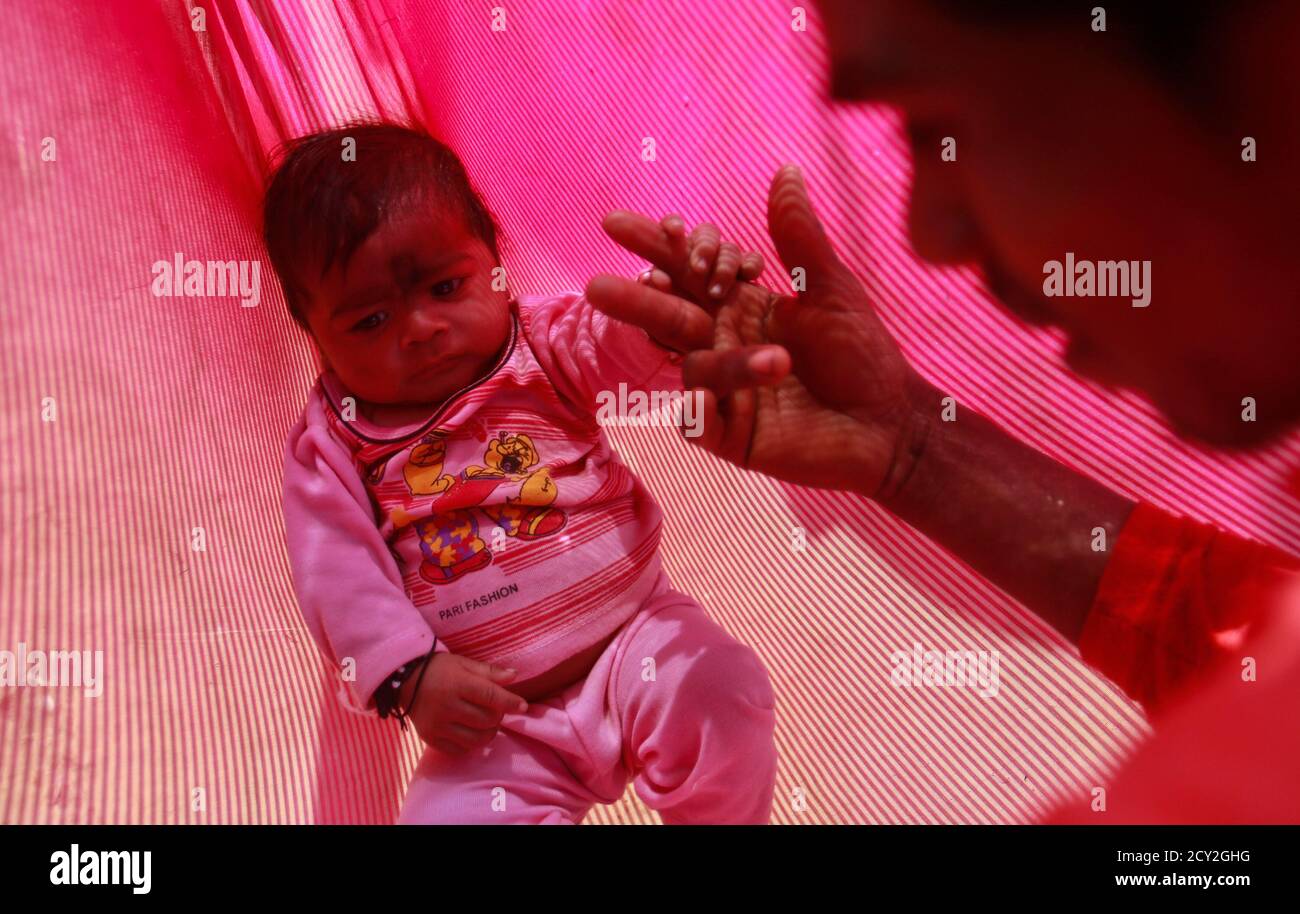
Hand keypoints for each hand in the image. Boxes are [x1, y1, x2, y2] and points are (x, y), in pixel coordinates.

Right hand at [400, 652, 526, 753]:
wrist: (404, 681)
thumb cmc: (439, 670)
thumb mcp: (463, 664)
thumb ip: (489, 672)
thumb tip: (514, 676)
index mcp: (457, 684)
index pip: (491, 696)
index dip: (510, 702)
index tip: (523, 706)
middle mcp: (447, 706)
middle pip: (486, 720)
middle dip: (498, 716)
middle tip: (495, 709)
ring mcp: (437, 725)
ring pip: (476, 739)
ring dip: (488, 732)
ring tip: (486, 723)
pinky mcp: (430, 738)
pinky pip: (460, 749)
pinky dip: (470, 743)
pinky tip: (470, 731)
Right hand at [587, 165, 932, 496]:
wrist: (888, 424)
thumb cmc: (863, 355)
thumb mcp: (831, 289)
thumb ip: (799, 236)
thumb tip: (785, 170)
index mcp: (740, 307)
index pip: (687, 271)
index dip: (653, 247)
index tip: (615, 223)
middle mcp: (723, 345)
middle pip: (668, 318)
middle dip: (635, 301)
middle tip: (596, 288)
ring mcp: (724, 392)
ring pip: (694, 369)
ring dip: (724, 362)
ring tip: (779, 360)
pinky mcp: (730, 436)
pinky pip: (699, 424)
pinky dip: (699, 412)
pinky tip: (707, 402)